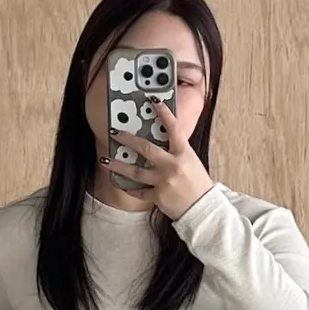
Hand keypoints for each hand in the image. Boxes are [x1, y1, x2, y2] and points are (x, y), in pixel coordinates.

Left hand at [101, 98, 214, 220]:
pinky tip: (121, 184)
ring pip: (135, 172)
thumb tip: (163, 141)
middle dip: (128, 139)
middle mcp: (172, 165)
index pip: (174, 128)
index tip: (153, 101)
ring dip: (118, 165)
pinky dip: (130, 188)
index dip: (164, 112)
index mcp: (184, 153)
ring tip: (105, 160)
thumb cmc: (199, 184)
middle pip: (146, 148)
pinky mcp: (157, 196)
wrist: (203, 209)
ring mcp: (163, 181)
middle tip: (114, 132)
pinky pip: (139, 191)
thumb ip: (178, 152)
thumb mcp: (192, 162)